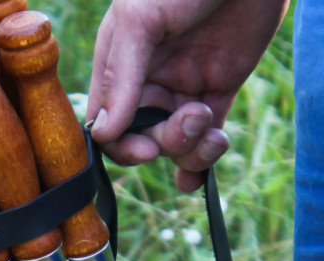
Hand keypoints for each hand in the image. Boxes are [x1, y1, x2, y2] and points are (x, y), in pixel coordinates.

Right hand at [88, 0, 289, 190]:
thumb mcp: (142, 18)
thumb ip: (122, 75)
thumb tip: (104, 133)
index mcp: (120, 61)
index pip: (106, 121)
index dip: (120, 144)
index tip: (143, 147)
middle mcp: (148, 78)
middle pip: (142, 138)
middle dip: (164, 143)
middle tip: (191, 119)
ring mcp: (183, 86)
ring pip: (176, 144)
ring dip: (191, 150)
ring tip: (212, 127)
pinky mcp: (219, 89)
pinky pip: (204, 139)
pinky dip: (201, 164)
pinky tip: (198, 179)